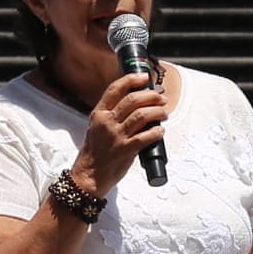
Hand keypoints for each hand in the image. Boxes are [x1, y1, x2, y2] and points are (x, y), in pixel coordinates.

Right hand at [73, 68, 166, 199]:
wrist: (88, 176)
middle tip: (161, 99)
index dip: (131, 80)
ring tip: (164, 114)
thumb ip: (111, 115)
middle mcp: (106, 122)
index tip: (144, 78)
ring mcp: (116, 136)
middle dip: (151, 96)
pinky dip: (157, 131)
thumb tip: (136, 104)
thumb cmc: (95, 152)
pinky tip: (160, 131)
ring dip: (158, 112)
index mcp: (99, 114)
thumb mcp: (97, 128)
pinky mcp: (126, 150)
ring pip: (142, 115)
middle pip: (132, 100)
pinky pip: (146, 136)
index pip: (115, 89)